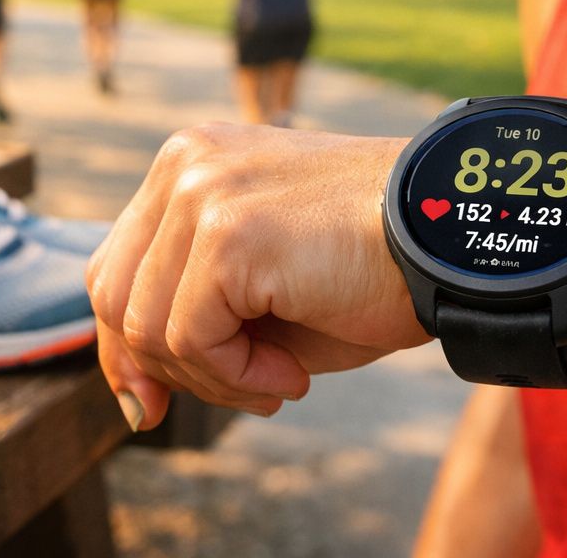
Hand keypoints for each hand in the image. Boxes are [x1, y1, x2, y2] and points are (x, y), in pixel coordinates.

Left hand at [86, 124, 428, 427]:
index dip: (125, 346)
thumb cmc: (370, 267)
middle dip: (165, 369)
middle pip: (115, 295)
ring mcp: (202, 192)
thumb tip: (132, 390)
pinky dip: (237, 376)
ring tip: (283, 378)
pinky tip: (293, 374)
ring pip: (146, 327)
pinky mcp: (227, 234)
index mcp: (192, 162)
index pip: (115, 265)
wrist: (451, 237)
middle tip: (246, 390)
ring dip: (215, 379)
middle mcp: (186, 164)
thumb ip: (192, 310)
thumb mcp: (262, 286)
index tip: (152, 404)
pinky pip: (189, 339)